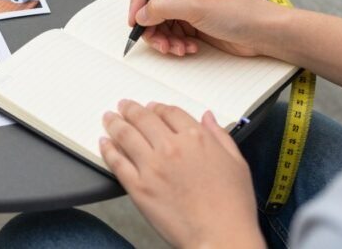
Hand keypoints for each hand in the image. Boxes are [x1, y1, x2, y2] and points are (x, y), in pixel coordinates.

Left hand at [100, 101, 263, 248]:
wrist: (220, 236)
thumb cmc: (232, 206)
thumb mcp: (237, 163)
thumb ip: (220, 136)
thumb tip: (208, 118)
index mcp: (196, 138)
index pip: (170, 112)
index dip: (158, 107)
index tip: (152, 107)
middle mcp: (171, 147)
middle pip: (144, 118)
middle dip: (131, 109)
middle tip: (124, 106)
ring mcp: (152, 166)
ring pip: (126, 135)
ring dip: (115, 122)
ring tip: (109, 117)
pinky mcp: (138, 187)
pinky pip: (117, 162)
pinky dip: (108, 149)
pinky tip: (104, 143)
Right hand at [128, 0, 282, 56]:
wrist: (263, 32)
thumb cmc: (238, 11)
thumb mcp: (195, 6)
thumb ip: (162, 7)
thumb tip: (140, 14)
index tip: (136, 19)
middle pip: (147, 4)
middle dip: (150, 25)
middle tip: (158, 40)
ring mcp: (185, 6)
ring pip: (157, 23)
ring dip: (163, 39)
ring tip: (176, 48)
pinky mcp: (190, 23)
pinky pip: (169, 34)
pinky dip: (174, 44)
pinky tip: (188, 48)